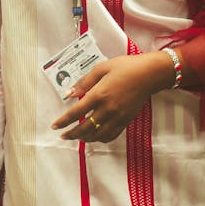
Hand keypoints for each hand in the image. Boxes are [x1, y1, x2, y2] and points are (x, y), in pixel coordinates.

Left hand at [51, 51, 173, 143]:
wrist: (149, 74)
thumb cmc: (126, 67)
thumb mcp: (102, 68)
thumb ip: (84, 82)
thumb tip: (69, 93)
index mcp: (99, 94)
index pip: (76, 112)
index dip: (64, 121)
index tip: (55, 126)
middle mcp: (107, 109)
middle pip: (85, 128)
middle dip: (72, 134)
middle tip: (64, 135)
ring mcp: (117, 117)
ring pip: (98, 135)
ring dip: (85, 138)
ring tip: (77, 137)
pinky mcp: (126, 121)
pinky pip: (111, 135)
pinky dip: (101, 138)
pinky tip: (96, 136)